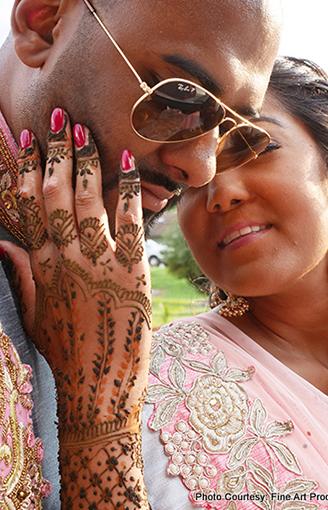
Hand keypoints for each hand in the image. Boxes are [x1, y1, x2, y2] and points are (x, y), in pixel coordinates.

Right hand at [16, 108, 150, 509]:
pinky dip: (129, 191)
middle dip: (57, 154)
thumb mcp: (35, 315)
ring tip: (88, 131)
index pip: (28, 207)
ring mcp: (98, 265)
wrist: (98, 390)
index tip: (27, 139)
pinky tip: (131, 164)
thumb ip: (21, 274)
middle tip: (61, 119)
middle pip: (56, 196)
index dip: (26, 169)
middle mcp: (65, 260)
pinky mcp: (132, 273)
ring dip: (88, 162)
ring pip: (88, 203)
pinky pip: (130, 224)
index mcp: (41, 267)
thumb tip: (2, 240)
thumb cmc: (68, 353)